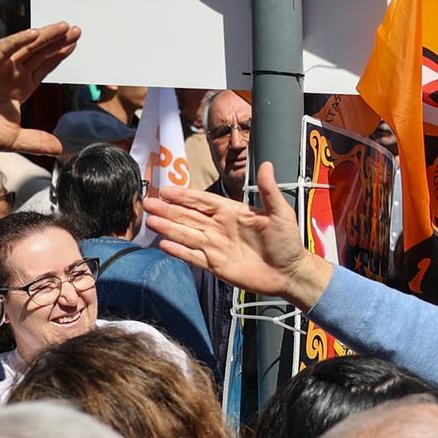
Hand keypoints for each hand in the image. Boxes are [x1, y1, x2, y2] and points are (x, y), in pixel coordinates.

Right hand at [144, 161, 335, 309]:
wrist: (289, 273)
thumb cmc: (287, 242)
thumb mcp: (280, 213)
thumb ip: (268, 191)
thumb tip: (266, 164)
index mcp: (232, 212)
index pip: (204, 201)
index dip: (185, 195)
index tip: (167, 190)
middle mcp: (220, 227)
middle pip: (189, 216)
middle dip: (169, 209)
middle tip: (148, 203)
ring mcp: (216, 246)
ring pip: (187, 234)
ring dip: (169, 227)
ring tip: (150, 221)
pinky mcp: (216, 265)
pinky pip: (194, 256)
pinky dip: (179, 251)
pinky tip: (164, 244)